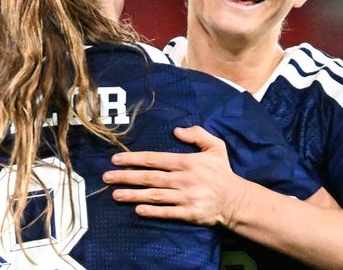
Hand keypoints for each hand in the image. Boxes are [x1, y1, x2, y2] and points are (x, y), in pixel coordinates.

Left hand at [102, 126, 246, 226]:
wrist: (235, 199)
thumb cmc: (222, 171)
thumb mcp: (215, 146)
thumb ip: (197, 134)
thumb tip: (176, 130)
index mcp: (187, 162)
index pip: (155, 159)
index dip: (134, 159)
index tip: (116, 159)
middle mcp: (184, 179)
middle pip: (149, 178)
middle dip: (126, 177)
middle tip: (106, 177)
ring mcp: (185, 197)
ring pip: (154, 195)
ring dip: (133, 195)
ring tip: (115, 194)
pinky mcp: (188, 213)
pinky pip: (167, 212)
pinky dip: (152, 211)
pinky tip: (137, 209)